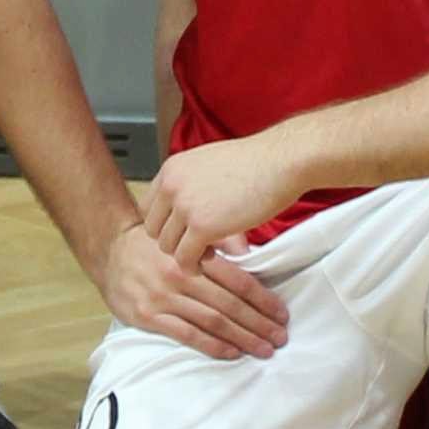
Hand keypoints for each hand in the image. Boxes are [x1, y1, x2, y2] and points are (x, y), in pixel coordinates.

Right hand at [100, 219, 289, 362]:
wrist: (109, 251)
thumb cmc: (155, 244)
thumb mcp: (185, 234)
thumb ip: (216, 243)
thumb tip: (251, 252)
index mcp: (194, 255)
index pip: (238, 280)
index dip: (263, 299)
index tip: (282, 314)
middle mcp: (181, 276)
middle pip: (230, 305)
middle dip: (259, 324)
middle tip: (280, 338)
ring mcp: (164, 298)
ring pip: (213, 322)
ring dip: (243, 338)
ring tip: (264, 349)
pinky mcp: (149, 316)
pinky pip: (188, 335)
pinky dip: (213, 345)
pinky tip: (232, 352)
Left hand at [143, 131, 307, 264]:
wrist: (279, 162)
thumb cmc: (254, 162)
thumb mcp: (208, 164)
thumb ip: (190, 184)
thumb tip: (185, 207)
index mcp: (171, 169)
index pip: (149, 206)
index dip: (166, 222)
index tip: (182, 229)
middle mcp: (171, 186)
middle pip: (152, 228)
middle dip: (173, 239)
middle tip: (195, 243)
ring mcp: (184, 207)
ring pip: (166, 246)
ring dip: (185, 253)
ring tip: (206, 250)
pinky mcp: (201, 227)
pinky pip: (184, 258)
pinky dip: (194, 265)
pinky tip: (209, 259)